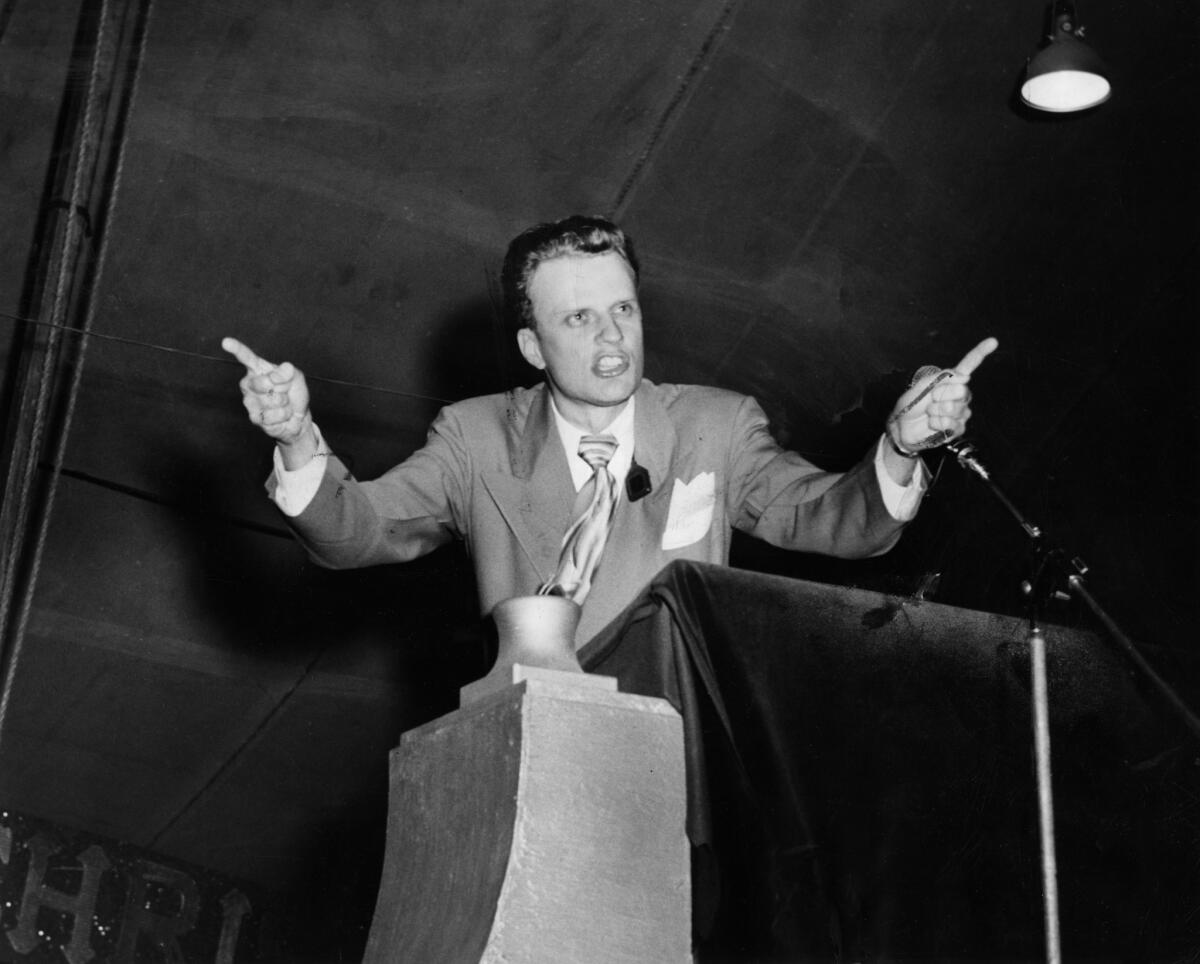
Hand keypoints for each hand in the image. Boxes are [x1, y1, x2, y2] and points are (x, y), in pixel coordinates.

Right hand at [222, 337, 313, 452]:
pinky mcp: (254, 417)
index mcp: (258, 369)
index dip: (237, 349)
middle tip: (285, 392)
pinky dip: (283, 416)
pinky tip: (281, 415)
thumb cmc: (293, 393)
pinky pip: (272, 416)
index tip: (226, 341)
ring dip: (285, 404)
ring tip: (283, 404)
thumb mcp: (296, 377)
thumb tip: (281, 370)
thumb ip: (288, 372)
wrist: (298, 416)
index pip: (246, 357)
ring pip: (272, 401)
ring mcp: (249, 401)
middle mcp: (249, 383)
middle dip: (283, 389)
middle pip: (264, 383)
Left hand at [889, 337, 997, 452]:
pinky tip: (932, 423)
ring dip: (937, 411)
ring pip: (956, 409)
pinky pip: (953, 424)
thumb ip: (942, 378)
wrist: (903, 426)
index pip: (969, 365)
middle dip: (942, 395)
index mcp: (951, 380)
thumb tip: (966, 377)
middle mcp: (960, 394)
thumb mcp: (922, 386)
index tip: (993, 341)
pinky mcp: (958, 427)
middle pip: (961, 391)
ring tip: (929, 412)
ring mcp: (961, 411)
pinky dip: (938, 423)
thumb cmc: (912, 403)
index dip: (980, 353)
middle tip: (931, 399)